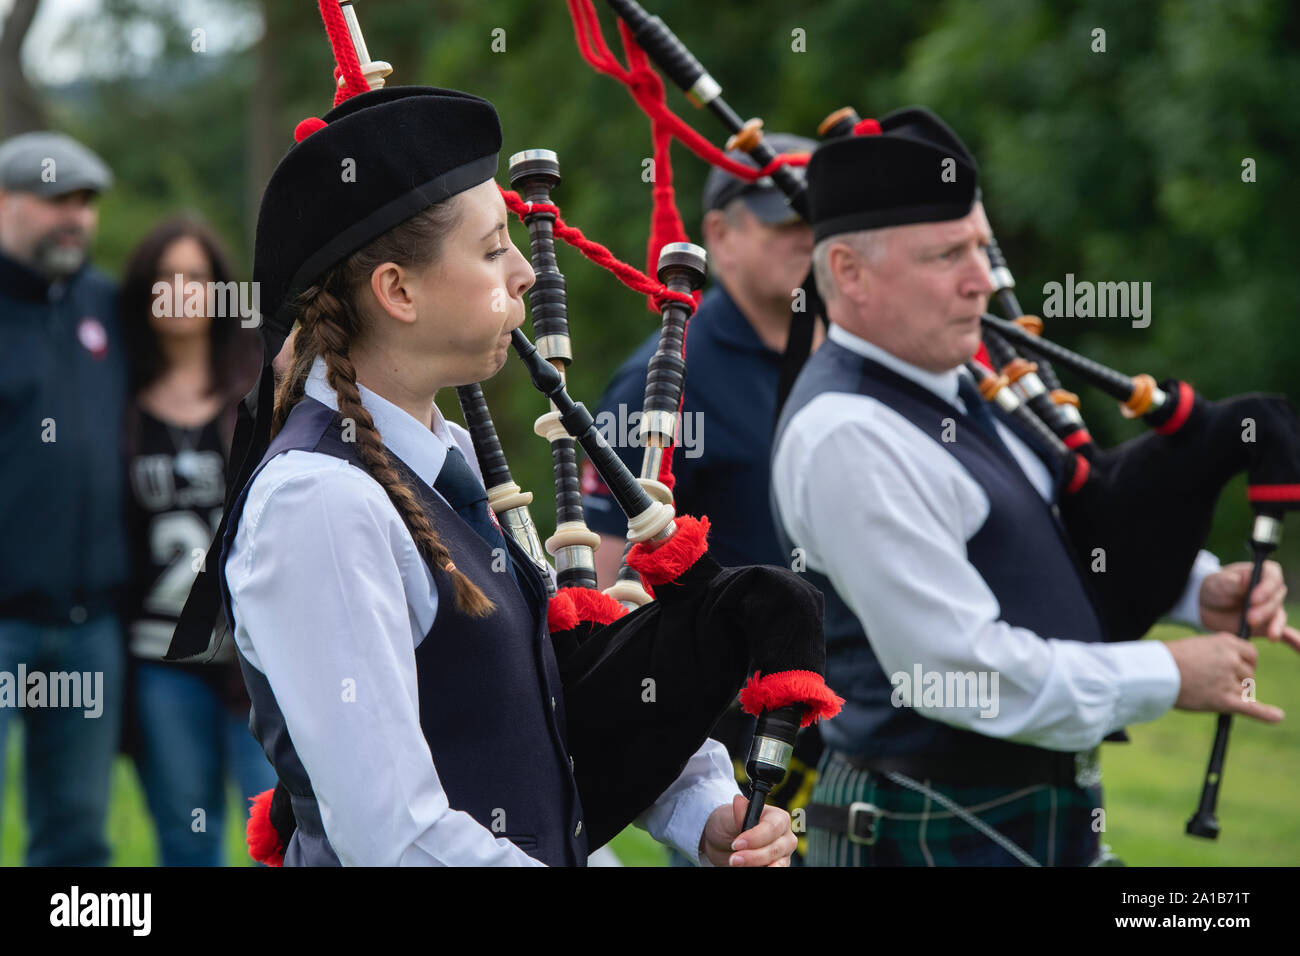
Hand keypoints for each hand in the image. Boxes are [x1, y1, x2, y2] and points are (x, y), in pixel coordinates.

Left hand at [699, 794, 795, 866]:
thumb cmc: (729, 825)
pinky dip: (761, 870)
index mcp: (778, 818)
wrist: (722, 844)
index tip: (737, 844)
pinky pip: (775, 872)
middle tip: (733, 859)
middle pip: (774, 849)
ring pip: (776, 865)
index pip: (772, 828)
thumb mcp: (729, 816)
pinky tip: (748, 868)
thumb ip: (738, 812)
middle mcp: (785, 837)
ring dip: (756, 865)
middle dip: (753, 856)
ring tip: (736, 864)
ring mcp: (783, 855)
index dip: (755, 837)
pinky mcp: (778, 867)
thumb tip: (739, 801)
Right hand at [1165, 632, 1283, 722]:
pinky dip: (1265, 714)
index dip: (1245, 664)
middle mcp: (1232, 659)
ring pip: (1245, 691)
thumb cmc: (1170, 660)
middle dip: (1237, 680)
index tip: (1235, 669)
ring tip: (1207, 691)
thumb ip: (1219, 654)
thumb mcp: (1198, 646)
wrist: (1154, 672)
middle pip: (1249, 675)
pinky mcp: (1223, 699)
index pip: (1251, 655)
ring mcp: (1229, 680)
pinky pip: (1251, 708)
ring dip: (1232, 693)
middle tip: (1212, 682)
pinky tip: (1277, 717)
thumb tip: (1238, 669)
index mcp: (1226, 642)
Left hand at [1199, 561, 1299, 649]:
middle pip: (1276, 600)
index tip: (1253, 599)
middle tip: (1249, 619)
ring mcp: (1272, 609)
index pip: (1273, 578)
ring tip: (1270, 636)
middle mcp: (1272, 590)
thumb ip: (1235, 582)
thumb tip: (1247, 577)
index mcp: (1264, 573)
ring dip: (1274, 626)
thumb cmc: (1215, 587)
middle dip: (1264, 611)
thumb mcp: (1220, 582)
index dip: (1266, 589)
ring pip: (1279, 617)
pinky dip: (1294, 641)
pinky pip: (1285, 633)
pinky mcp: (1269, 625)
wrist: (1206, 605)